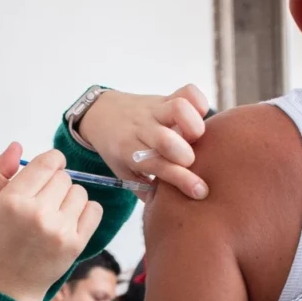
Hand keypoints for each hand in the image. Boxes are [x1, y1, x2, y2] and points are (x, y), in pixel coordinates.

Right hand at [0, 144, 103, 300]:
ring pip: (80, 192)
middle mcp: (38, 213)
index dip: (51, 162)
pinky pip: (94, 210)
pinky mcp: (76, 244)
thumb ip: (0, 171)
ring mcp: (59, 230)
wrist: (8, 287)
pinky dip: (85, 212)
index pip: (47, 162)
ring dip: (70, 199)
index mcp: (13, 200)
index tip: (47, 171)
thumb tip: (18, 145)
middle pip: (64, 177)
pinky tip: (69, 221)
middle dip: (56, 184)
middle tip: (43, 202)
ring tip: (54, 214)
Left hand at [77, 85, 210, 200]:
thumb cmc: (117, 148)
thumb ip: (144, 189)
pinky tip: (199, 117)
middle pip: (166, 139)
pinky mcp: (164, 96)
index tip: (200, 191)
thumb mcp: (122, 172)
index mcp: (129, 150)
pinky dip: (200, 103)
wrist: (101, 113)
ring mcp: (153, 110)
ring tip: (195, 137)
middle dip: (186, 154)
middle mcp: (141, 128)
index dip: (182, 179)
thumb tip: (170, 208)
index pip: (157, 165)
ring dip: (194, 124)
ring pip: (178, 108)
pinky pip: (188, 91)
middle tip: (190, 159)